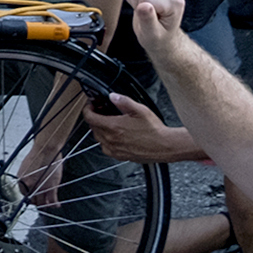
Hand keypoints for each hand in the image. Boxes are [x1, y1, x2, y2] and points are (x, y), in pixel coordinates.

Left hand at [84, 92, 204, 164]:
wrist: (164, 146)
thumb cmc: (154, 130)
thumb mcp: (139, 109)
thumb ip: (123, 101)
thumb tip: (112, 96)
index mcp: (113, 127)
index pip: (89, 118)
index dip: (88, 109)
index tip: (91, 105)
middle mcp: (111, 140)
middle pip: (92, 127)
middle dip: (94, 117)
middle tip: (102, 111)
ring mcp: (115, 149)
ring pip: (98, 138)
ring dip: (99, 129)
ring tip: (109, 123)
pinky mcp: (120, 156)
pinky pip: (105, 148)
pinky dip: (106, 140)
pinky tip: (115, 135)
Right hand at [121, 0, 186, 46]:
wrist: (162, 37)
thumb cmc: (158, 38)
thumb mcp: (152, 35)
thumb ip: (148, 21)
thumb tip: (143, 5)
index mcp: (175, 2)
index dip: (139, 9)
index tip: (147, 20)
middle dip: (136, 4)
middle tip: (145, 16)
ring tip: (145, 11)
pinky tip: (143, 4)